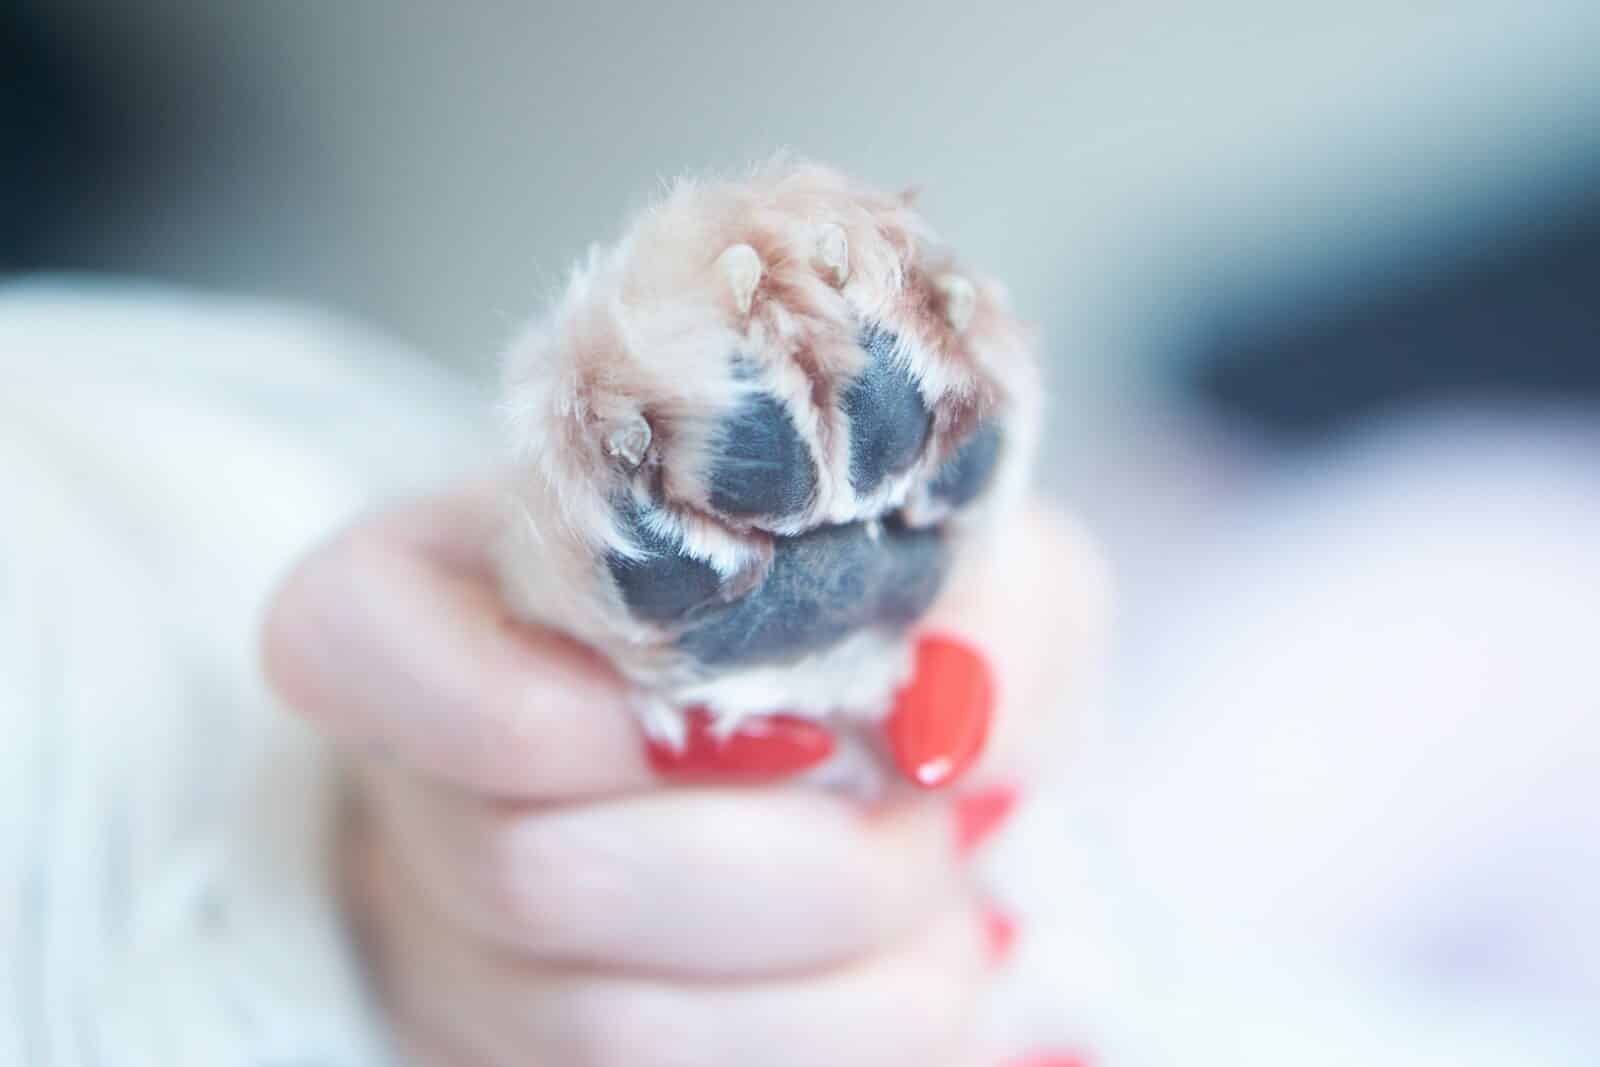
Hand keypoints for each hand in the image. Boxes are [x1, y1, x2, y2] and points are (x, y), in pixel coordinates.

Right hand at [263, 481, 1105, 1066]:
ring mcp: (455, 944)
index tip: (767, 723)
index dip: (532, 707)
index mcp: (445, 597)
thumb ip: (972, 598)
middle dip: (791, 872)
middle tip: (930, 827)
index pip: (351, 641)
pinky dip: (827, 1053)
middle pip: (524, 872)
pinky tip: (910, 987)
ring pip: (593, 1028)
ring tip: (948, 916)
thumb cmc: (859, 615)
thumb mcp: (942, 552)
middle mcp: (416, 783)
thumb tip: (938, 717)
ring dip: (831, 995)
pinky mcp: (526, 1051)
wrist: (857, 748)